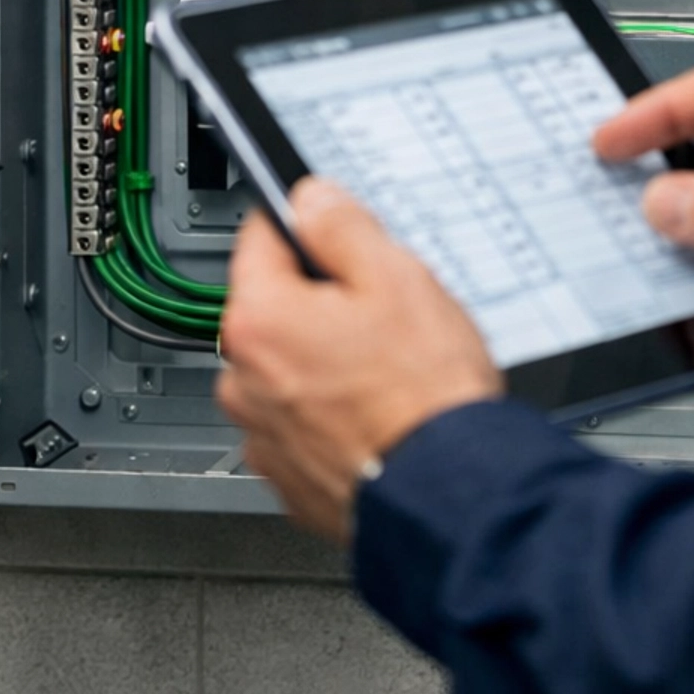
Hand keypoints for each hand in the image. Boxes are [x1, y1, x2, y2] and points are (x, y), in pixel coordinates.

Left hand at [216, 177, 501, 541]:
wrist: (450, 494)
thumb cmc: (425, 395)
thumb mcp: (396, 276)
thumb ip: (342, 226)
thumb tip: (311, 200)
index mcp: (260, 321)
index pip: (259, 238)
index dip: (302, 225)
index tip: (329, 229)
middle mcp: (244, 382)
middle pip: (273, 308)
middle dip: (318, 300)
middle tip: (379, 309)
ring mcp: (263, 437)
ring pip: (286, 368)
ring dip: (322, 359)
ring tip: (386, 368)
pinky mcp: (289, 479)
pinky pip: (299, 422)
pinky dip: (330, 412)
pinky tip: (378, 409)